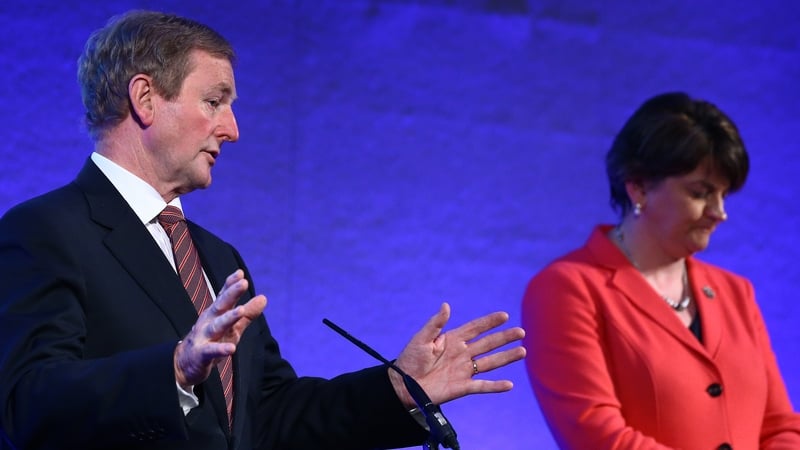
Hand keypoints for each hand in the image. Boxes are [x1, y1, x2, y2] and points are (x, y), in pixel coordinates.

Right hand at [174, 270, 266, 387]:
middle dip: (232, 293)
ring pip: (217, 325)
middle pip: (221, 305)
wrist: (185, 363)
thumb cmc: (212, 340)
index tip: (240, 273)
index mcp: (216, 313)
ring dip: (229, 318)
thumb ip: (248, 313)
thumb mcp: (233, 326)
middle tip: (243, 282)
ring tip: (241, 310)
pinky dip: (221, 349)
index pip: (224, 296)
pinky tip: (231, 348)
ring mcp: (204, 336)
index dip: (231, 284)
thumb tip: (263, 298)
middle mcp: (209, 321)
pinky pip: (211, 351)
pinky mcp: (202, 354)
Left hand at [391, 303, 525, 406]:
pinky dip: (495, 386)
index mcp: (453, 340)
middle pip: (488, 344)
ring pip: (490, 362)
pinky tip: (509, 385)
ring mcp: (464, 370)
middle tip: (521, 332)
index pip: (475, 328)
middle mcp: (462, 354)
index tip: (504, 315)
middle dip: (504, 338)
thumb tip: (446, 305)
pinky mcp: (462, 387)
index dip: (490, 322)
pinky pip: (482, 386)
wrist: (403, 385)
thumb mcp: (421, 338)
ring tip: (522, 351)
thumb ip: (436, 324)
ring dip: (506, 357)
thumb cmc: (410, 359)